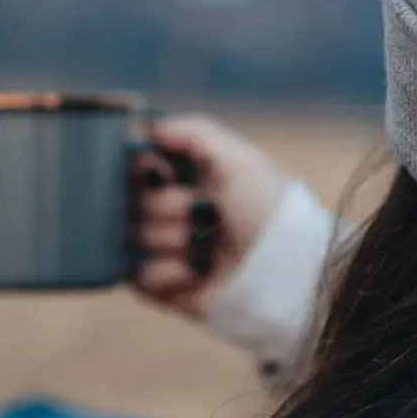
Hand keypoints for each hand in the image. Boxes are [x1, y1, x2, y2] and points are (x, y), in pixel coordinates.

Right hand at [133, 114, 291, 320]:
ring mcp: (170, 255)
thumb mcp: (238, 160)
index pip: (142, 170)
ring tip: (200, 247)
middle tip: (195, 213)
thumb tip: (150, 126)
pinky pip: (138, 280)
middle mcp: (176, 217)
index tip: (157, 170)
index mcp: (192, 182)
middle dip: (162, 207)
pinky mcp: (167, 291)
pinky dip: (161, 274)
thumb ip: (195, 133)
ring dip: (167, 240)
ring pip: (133, 241)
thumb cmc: (267, 209)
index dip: (143, 169)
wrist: (283, 267)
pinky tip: (190, 273)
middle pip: (133, 205)